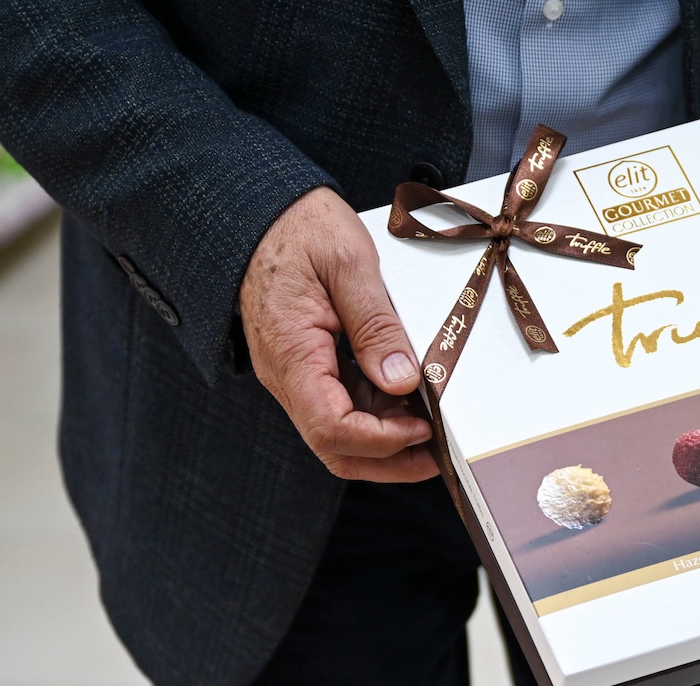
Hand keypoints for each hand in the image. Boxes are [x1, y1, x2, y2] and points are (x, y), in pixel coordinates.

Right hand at [240, 187, 436, 481]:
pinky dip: (377, 413)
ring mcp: (295, 374)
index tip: (423, 428)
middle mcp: (286, 375)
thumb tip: (402, 380)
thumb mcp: (349, 264)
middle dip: (387, 460)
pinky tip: (410, 400)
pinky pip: (341, 404)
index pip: (330, 427)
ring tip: (431, 424)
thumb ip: (376, 325)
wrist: (262, 210)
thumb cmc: (301, 227)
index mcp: (291, 353)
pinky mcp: (307, 366)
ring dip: (386, 439)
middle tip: (437, 454)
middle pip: (333, 447)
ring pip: (338, 433)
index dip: (380, 440)